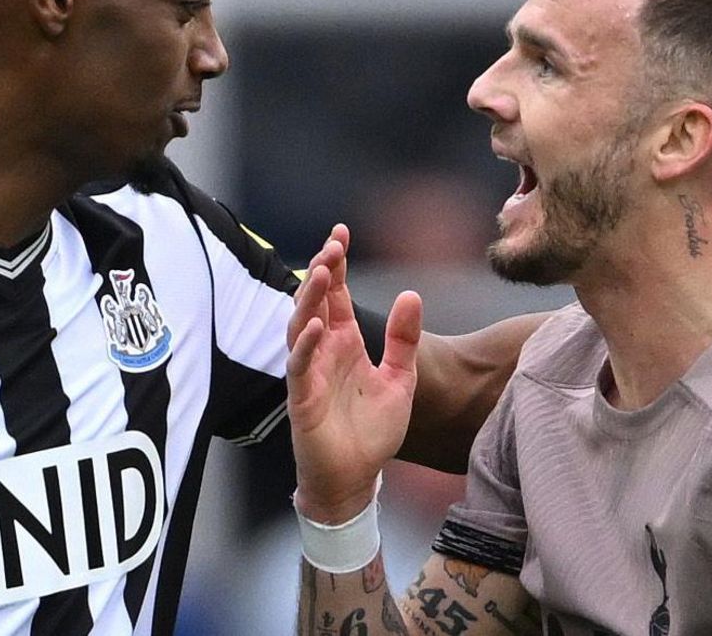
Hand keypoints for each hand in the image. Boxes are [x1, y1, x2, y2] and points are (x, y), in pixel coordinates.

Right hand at [288, 225, 422, 523]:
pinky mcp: (303, 398)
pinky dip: (305, 345)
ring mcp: (310, 373)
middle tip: (333, 244)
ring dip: (310, 299)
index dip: (336, 263)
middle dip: (323, 271)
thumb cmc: (372, 431)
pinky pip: (300, 366)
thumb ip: (404, 339)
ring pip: (301, 326)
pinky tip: (316, 326)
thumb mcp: (399, 379)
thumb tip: (411, 294)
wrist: (356, 478)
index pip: (336, 295)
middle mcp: (323, 351)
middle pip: (316, 301)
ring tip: (323, 272)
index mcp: (344, 342)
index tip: (341, 232)